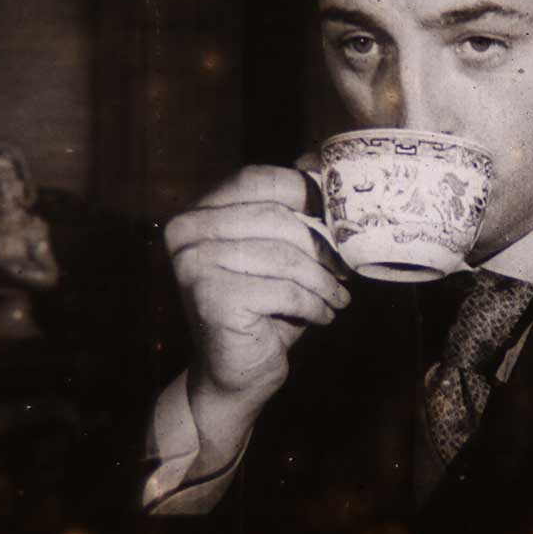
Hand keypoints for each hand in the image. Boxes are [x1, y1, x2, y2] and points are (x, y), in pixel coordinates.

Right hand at [165, 164, 350, 420]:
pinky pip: (284, 290)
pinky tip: (323, 315)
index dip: (306, 193)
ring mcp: (193, 265)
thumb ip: (291, 206)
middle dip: (322, 244)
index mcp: (198, 211)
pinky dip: (314, 304)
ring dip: (323, 280)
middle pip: (276, 218)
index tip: (341, 219)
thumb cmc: (264, 306)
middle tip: (346, 267)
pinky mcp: (211, 299)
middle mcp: (186, 232)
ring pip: (284, 256)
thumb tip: (321, 158)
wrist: (234, 375)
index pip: (259, 180)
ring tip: (338, 295)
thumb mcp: (280, 250)